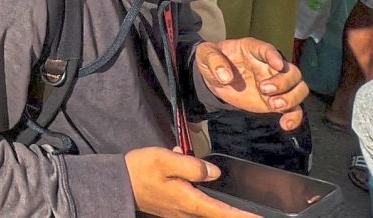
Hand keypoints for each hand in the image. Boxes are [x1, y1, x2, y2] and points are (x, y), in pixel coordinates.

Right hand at [126, 147, 251, 217]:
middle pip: (218, 216)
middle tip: (254, 214)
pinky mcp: (174, 209)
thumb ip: (191, 165)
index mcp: (189, 201)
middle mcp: (187, 212)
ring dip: (221, 209)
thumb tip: (214, 172)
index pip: (224, 213)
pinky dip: (205, 201)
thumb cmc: (140, 170)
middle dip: (236, 215)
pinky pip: (197, 207)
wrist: (117, 183)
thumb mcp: (164, 159)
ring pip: (208, 213)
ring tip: (236, 207)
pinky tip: (198, 182)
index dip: (244, 217)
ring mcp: (180, 213)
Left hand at [196, 38, 307, 130]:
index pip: (268, 50)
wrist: (215, 79)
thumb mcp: (205, 55)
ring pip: (299, 89)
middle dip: (283, 82)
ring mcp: (276, 84)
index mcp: (253, 50)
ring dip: (292, 98)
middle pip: (292, 71)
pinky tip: (286, 125)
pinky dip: (294, 117)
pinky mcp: (276, 101)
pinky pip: (294, 109)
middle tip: (264, 90)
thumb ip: (213, 61)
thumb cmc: (213, 61)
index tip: (277, 64)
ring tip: (273, 105)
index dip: (274, 56)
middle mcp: (269, 66)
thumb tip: (225, 76)